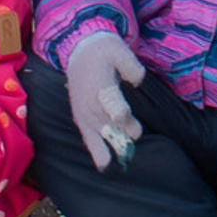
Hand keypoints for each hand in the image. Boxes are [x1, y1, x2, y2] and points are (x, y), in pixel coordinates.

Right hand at [62, 30, 146, 170]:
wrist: (79, 51)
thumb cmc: (103, 51)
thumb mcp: (119, 50)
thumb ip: (131, 67)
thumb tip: (138, 81)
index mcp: (100, 86)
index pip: (112, 105)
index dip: (122, 116)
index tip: (129, 122)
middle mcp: (90, 103)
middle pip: (109, 125)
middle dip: (125, 132)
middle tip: (136, 132)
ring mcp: (84, 114)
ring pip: (99, 136)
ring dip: (113, 146)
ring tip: (125, 157)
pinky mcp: (81, 119)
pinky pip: (88, 139)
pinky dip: (97, 152)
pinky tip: (105, 166)